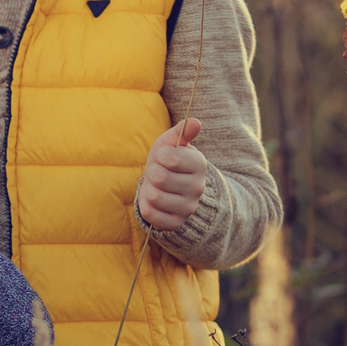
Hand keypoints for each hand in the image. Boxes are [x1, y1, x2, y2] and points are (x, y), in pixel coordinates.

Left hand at [137, 118, 207, 233]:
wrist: (167, 188)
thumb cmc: (167, 161)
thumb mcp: (172, 143)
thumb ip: (181, 132)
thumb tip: (195, 122)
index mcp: (199, 164)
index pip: (171, 158)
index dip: (161, 155)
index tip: (165, 157)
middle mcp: (198, 187)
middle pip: (160, 178)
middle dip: (152, 173)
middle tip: (158, 173)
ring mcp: (188, 207)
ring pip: (154, 197)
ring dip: (149, 190)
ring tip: (157, 187)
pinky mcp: (176, 223)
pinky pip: (151, 214)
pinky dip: (146, 206)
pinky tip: (154, 202)